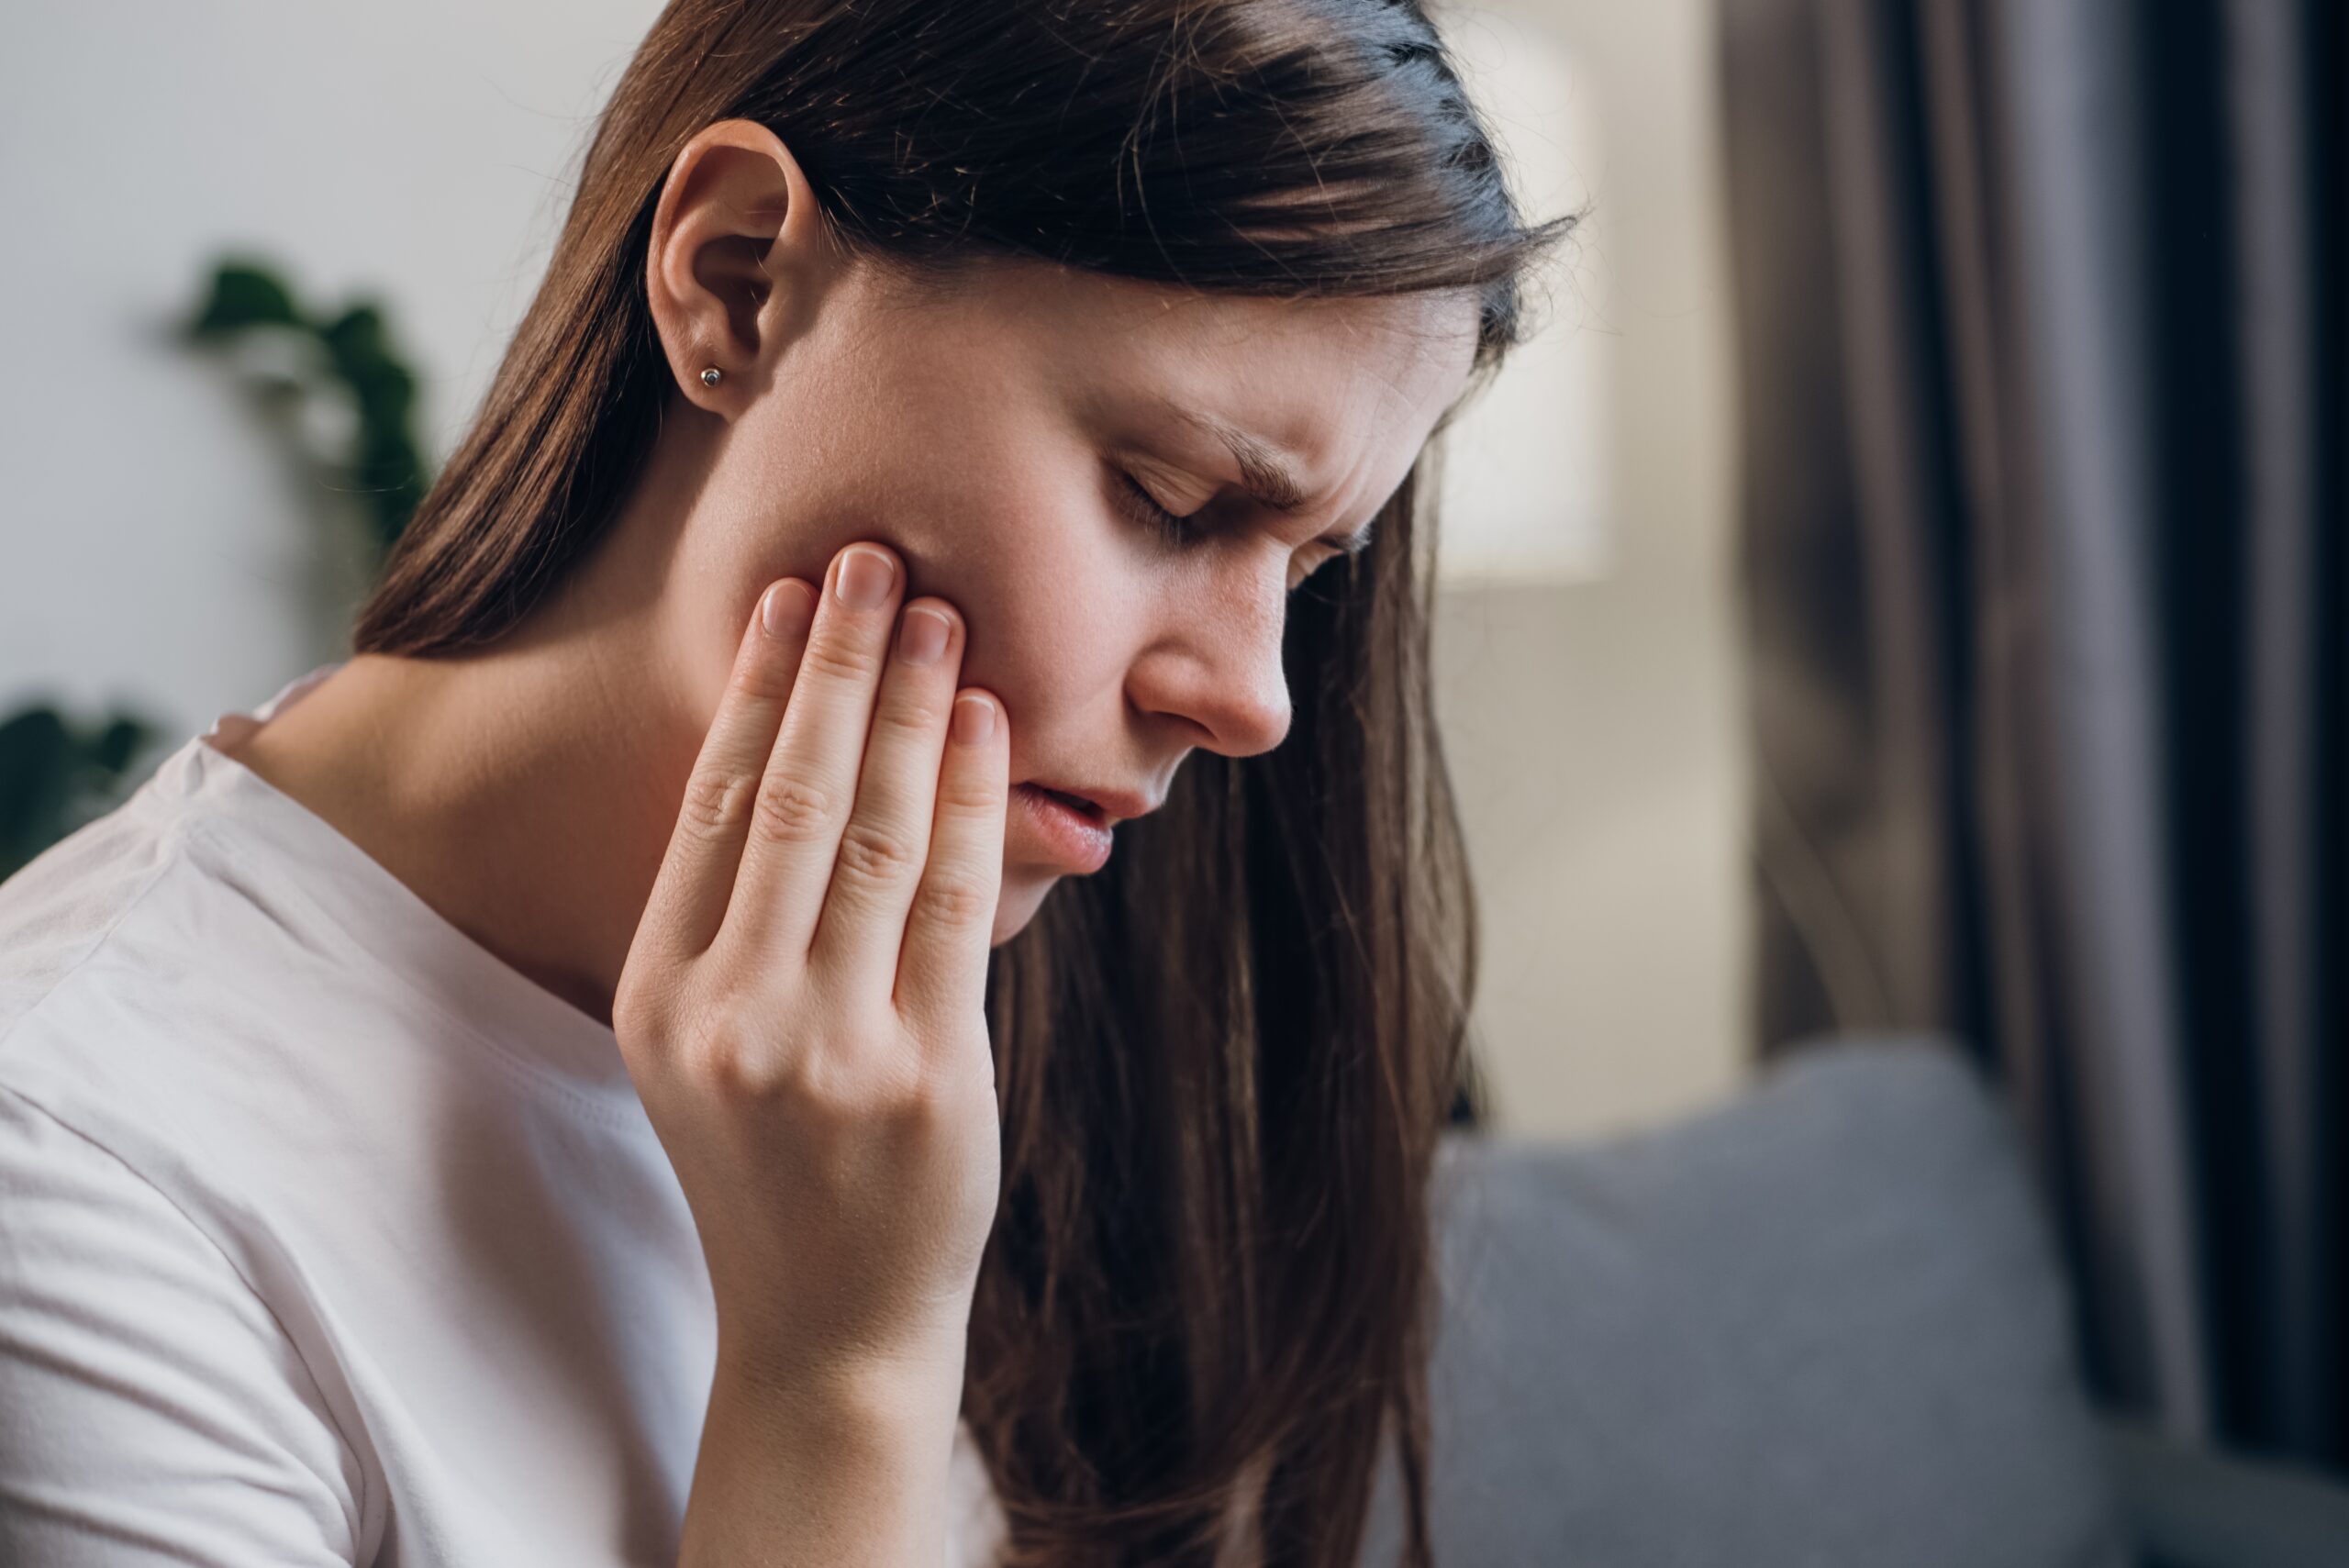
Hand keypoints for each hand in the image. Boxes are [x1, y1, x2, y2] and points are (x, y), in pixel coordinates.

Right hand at [613, 540, 1009, 1389]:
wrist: (827, 1328)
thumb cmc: (776, 1171)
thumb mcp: (707, 1053)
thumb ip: (734, 927)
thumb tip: (800, 755)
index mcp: (659, 998)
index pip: (707, 807)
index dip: (751, 690)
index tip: (785, 599)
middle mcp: (728, 1017)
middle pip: (786, 797)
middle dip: (833, 663)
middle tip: (869, 555)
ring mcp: (827, 1049)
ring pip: (872, 833)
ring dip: (909, 707)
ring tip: (936, 613)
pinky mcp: (926, 1075)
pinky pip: (951, 902)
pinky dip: (968, 799)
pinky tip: (981, 723)